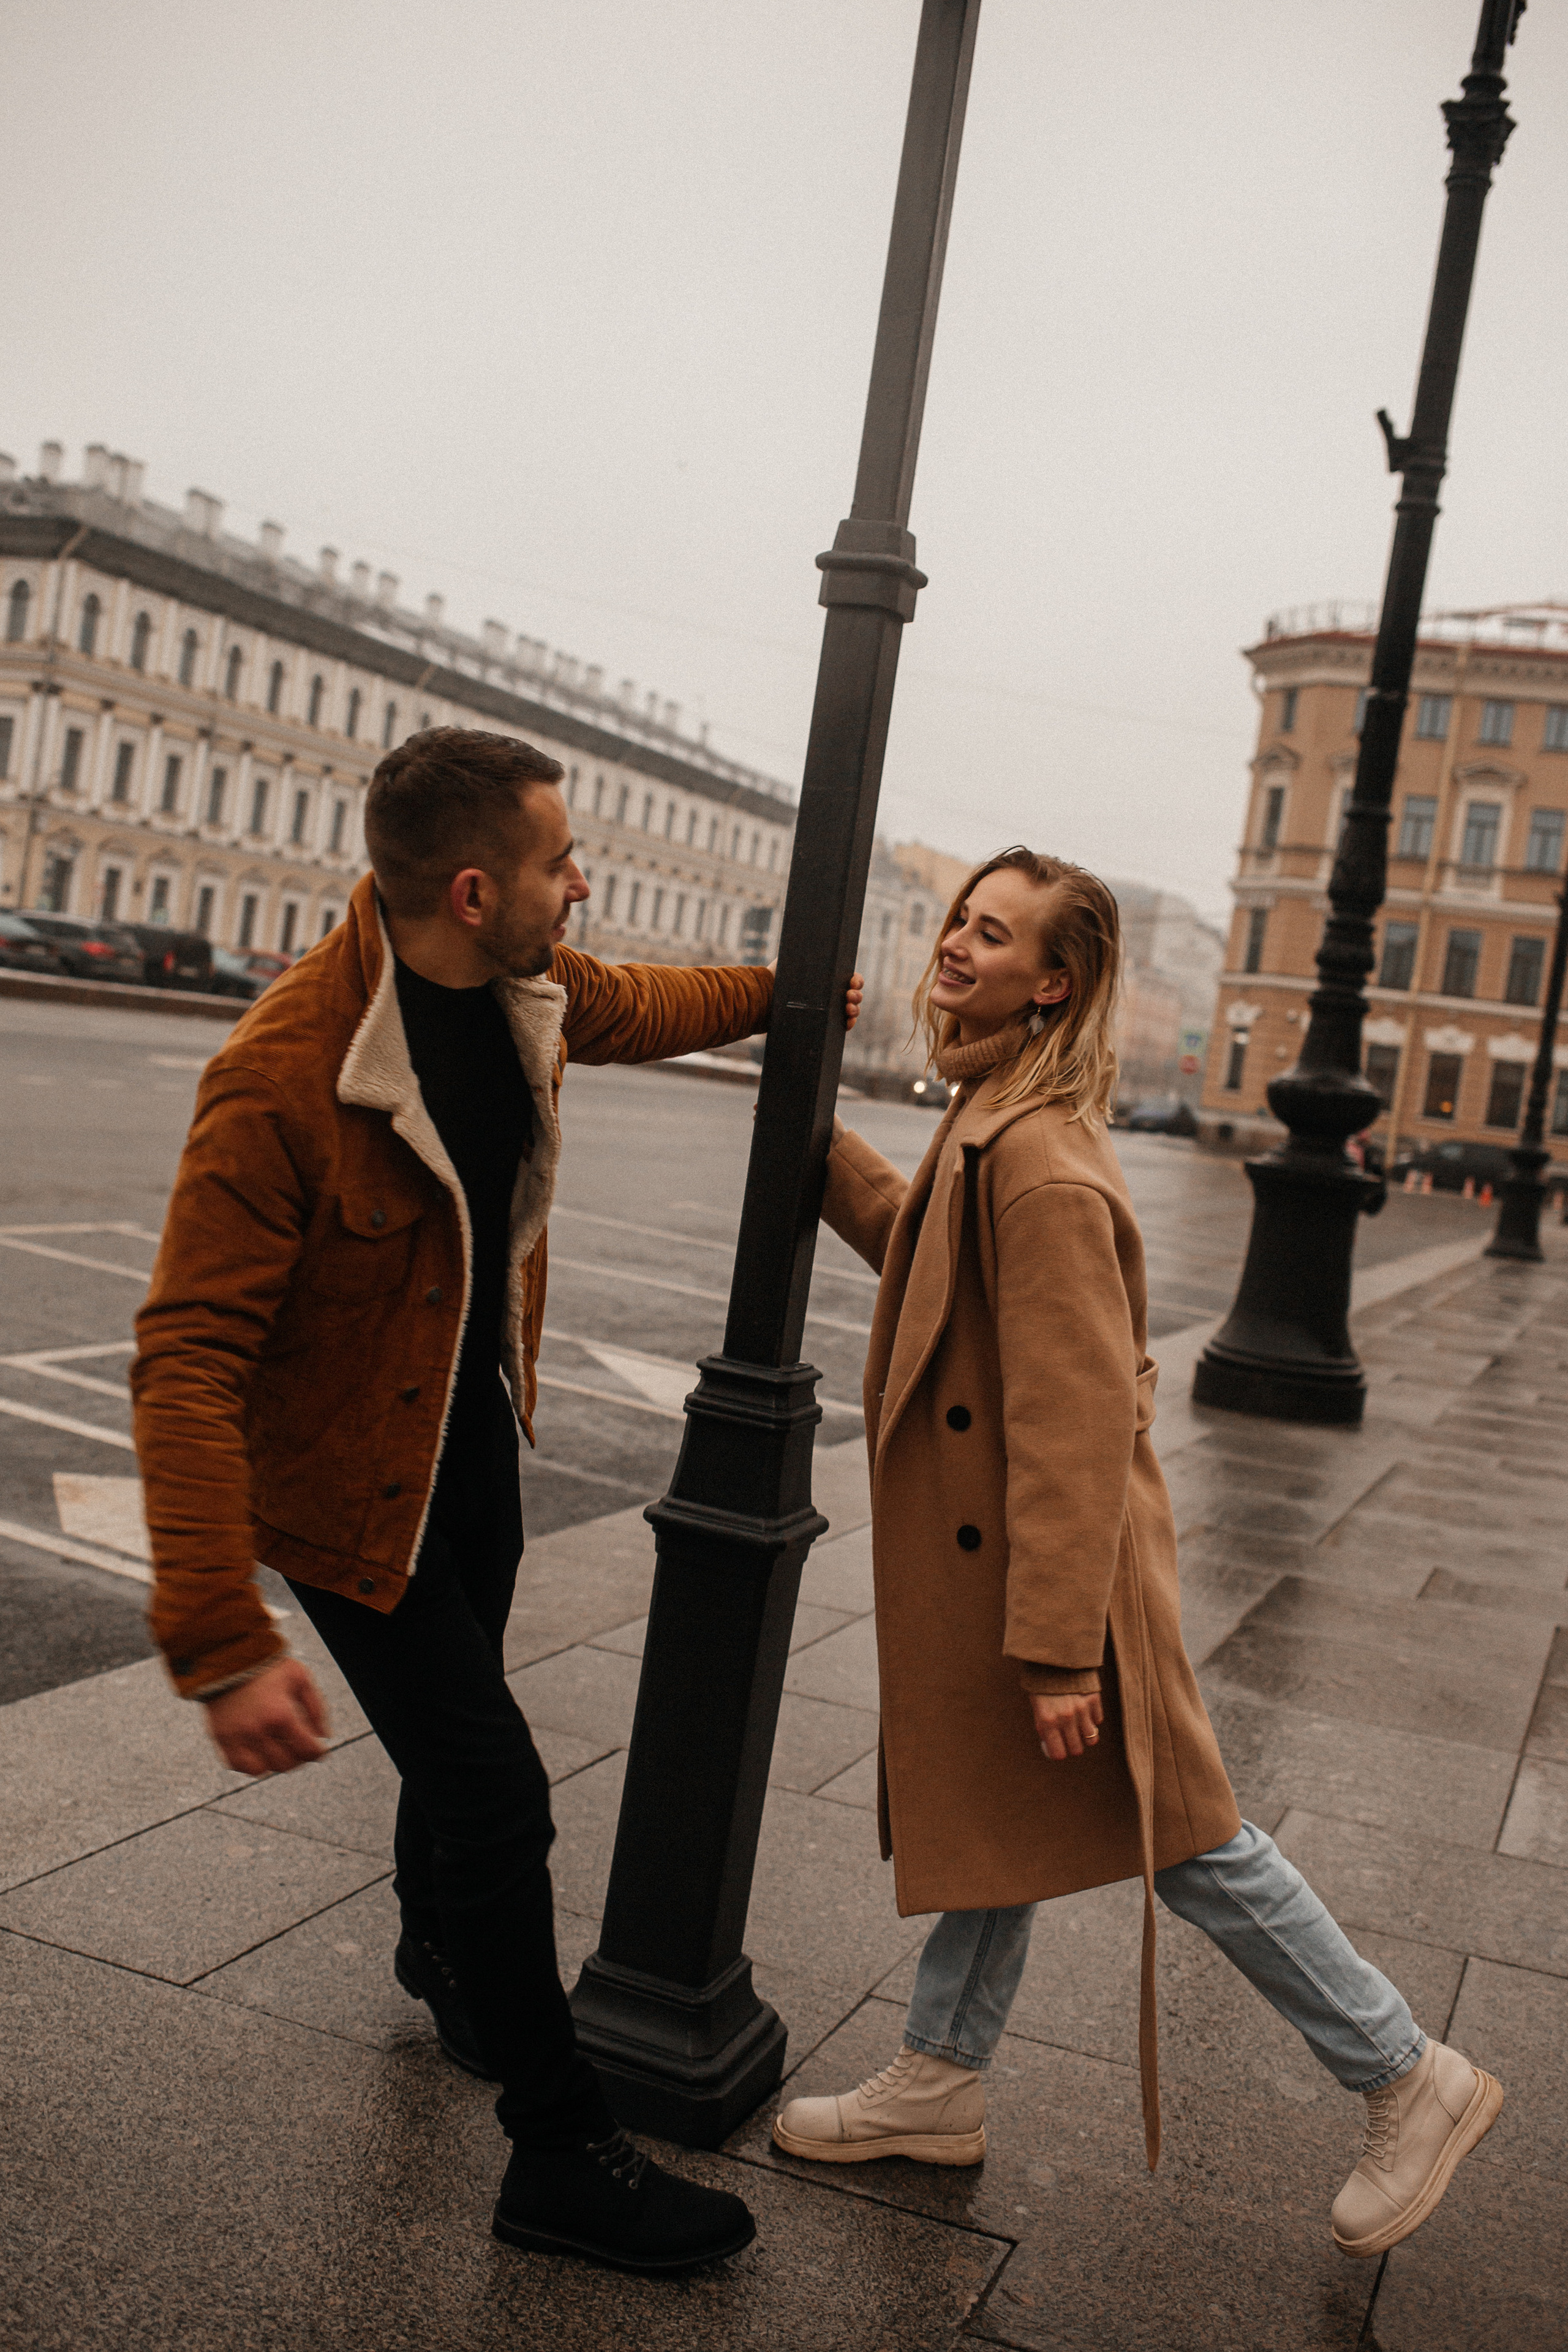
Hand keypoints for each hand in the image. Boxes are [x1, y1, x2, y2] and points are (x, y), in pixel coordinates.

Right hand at [204, 1658, 329, 1775]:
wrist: (228, 1656)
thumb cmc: (268, 1665)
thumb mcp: (300, 1677)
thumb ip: (316, 1708)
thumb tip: (324, 1737)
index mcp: (280, 1714)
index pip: (306, 1750)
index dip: (318, 1753)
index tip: (319, 1750)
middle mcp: (257, 1730)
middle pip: (285, 1764)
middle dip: (298, 1758)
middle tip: (300, 1749)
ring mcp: (236, 1736)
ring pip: (261, 1770)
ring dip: (274, 1763)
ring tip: (280, 1749)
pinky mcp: (220, 1737)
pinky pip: (237, 1765)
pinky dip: (251, 1763)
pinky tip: (259, 1750)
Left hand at [760, 961, 863, 1031]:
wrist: (762, 1000)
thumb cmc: (776, 978)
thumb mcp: (792, 959)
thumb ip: (806, 951)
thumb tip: (817, 934)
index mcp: (827, 977)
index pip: (849, 978)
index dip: (856, 981)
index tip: (852, 982)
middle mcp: (829, 993)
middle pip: (853, 994)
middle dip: (856, 995)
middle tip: (849, 995)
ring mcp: (828, 1010)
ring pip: (851, 1010)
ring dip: (855, 1009)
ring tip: (848, 1009)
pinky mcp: (823, 1025)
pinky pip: (842, 1026)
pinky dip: (849, 1024)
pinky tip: (848, 1021)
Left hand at [1030, 1691, 1103, 1760]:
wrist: (1054, 1658)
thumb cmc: (1042, 1684)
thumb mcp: (1037, 1706)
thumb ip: (1045, 1727)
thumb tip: (1054, 1747)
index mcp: (1047, 1721)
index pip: (1058, 1754)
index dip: (1059, 1753)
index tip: (1059, 1748)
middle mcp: (1065, 1718)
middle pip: (1077, 1750)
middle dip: (1073, 1746)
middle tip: (1069, 1737)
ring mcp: (1081, 1709)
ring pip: (1091, 1738)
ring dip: (1085, 1735)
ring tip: (1079, 1726)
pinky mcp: (1093, 1699)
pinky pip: (1098, 1720)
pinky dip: (1093, 1719)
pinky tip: (1085, 1710)